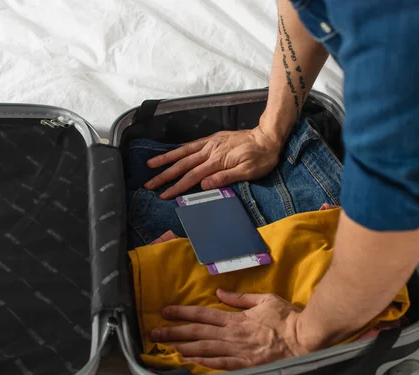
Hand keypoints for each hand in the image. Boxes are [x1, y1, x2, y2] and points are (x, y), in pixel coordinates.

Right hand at [144, 126, 281, 198]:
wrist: (268, 137)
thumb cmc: (261, 157)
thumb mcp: (249, 171)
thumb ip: (225, 178)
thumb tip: (203, 185)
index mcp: (217, 161)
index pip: (192, 176)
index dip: (177, 187)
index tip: (164, 195)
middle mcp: (210, 151)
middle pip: (183, 165)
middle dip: (165, 175)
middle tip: (150, 184)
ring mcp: (210, 144)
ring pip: (183, 152)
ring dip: (166, 159)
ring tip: (150, 164)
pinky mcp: (213, 139)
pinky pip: (192, 144)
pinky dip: (179, 149)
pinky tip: (171, 154)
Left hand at [149, 289, 312, 370]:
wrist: (304, 338)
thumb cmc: (286, 318)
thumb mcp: (264, 299)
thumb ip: (240, 298)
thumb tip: (220, 292)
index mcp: (235, 318)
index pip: (203, 314)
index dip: (182, 312)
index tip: (166, 312)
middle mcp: (232, 335)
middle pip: (197, 333)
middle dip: (174, 332)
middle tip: (155, 333)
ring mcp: (237, 352)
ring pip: (204, 349)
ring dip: (183, 348)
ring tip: (166, 348)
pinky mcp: (244, 366)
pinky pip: (219, 365)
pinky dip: (202, 364)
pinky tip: (189, 363)